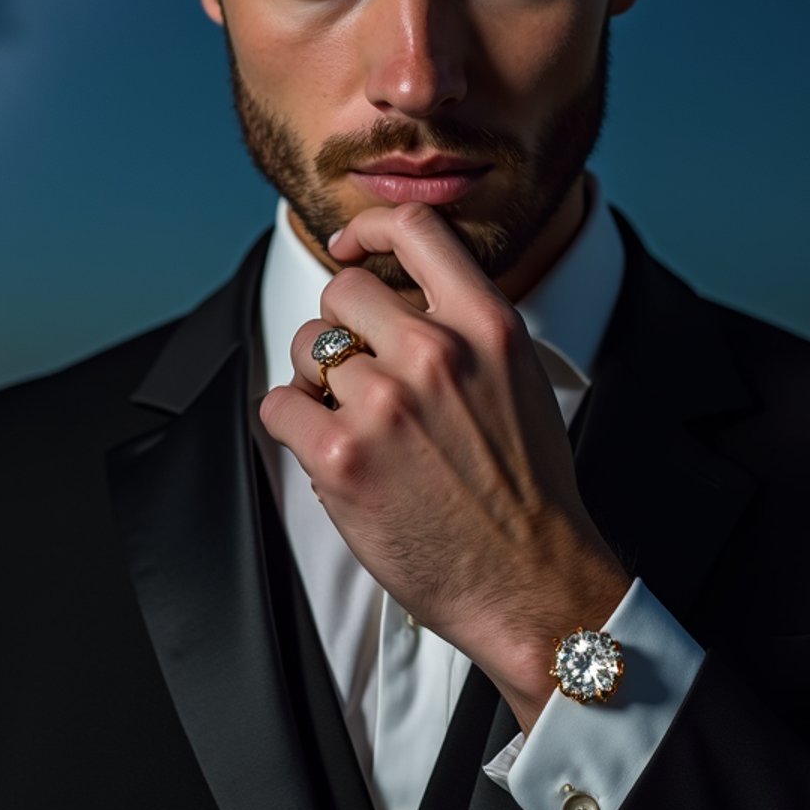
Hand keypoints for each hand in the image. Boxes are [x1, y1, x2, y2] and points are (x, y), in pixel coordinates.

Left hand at [259, 201, 630, 730]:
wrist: (532, 582)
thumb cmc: (527, 488)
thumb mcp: (520, 376)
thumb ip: (466, 327)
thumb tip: (401, 298)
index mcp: (486, 324)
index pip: (415, 228)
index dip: (369, 227)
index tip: (351, 246)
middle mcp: (435, 351)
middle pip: (344, 290)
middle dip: (341, 326)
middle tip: (358, 373)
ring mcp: (385, 402)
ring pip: (306, 346)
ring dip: (316, 378)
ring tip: (351, 419)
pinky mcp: (341, 456)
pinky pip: (278, 405)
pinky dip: (290, 423)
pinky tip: (325, 447)